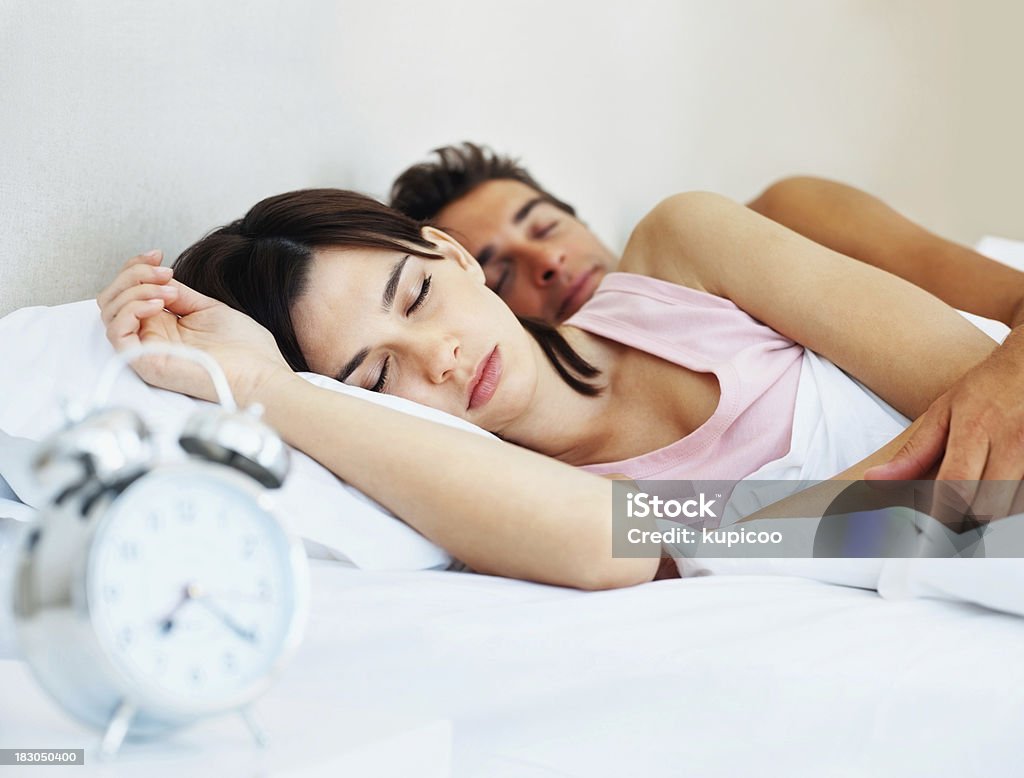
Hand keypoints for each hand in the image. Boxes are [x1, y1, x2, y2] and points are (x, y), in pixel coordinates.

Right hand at [96, 250, 291, 405]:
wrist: (259, 372)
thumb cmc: (244, 349)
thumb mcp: (208, 308)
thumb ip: (181, 294)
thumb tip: (161, 277)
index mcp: (163, 326)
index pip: (129, 292)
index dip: (136, 267)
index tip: (158, 254)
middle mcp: (150, 337)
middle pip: (112, 298)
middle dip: (133, 274)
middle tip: (164, 271)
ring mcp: (146, 350)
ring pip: (110, 311)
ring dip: (136, 289)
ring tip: (169, 291)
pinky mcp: (145, 363)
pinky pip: (117, 332)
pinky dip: (131, 309)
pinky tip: (159, 304)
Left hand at [864, 330, 1023, 519]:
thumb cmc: (986, 388)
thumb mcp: (943, 412)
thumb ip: (914, 452)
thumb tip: (875, 481)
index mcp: (975, 430)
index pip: (956, 487)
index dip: (941, 519)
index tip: (925, 539)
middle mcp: (1011, 443)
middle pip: (987, 507)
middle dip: (965, 527)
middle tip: (945, 538)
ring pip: (1012, 508)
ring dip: (989, 519)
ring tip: (966, 520)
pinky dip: (1010, 506)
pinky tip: (992, 502)